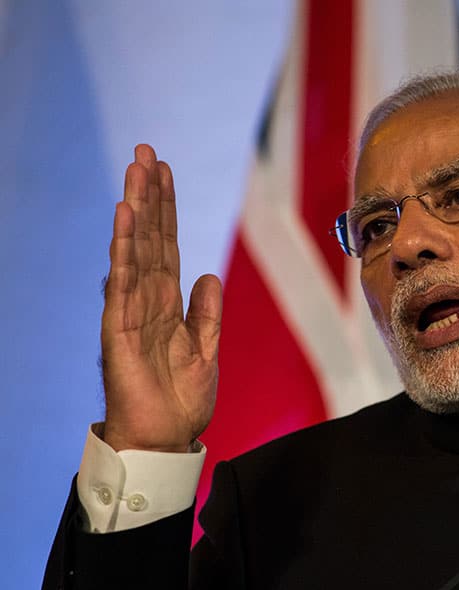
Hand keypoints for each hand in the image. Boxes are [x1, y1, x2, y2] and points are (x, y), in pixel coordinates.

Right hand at [100, 144, 221, 451]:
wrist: (166, 437)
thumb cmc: (181, 398)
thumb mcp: (206, 348)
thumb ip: (207, 312)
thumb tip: (208, 274)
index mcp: (169, 303)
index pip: (167, 245)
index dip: (166, 209)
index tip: (164, 171)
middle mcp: (147, 299)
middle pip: (149, 237)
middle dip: (148, 195)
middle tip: (146, 151)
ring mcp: (131, 310)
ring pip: (135, 250)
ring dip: (136, 210)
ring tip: (137, 171)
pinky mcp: (119, 327)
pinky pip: (123, 280)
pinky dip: (125, 249)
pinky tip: (126, 219)